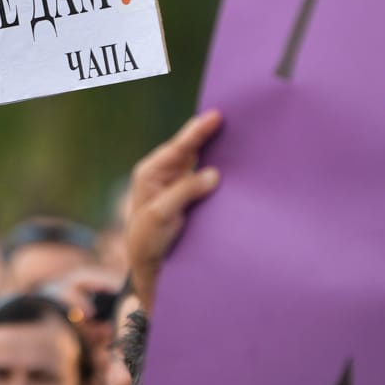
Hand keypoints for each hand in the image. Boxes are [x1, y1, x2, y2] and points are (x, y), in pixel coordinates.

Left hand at [124, 110, 222, 309]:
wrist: (151, 268)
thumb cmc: (148, 240)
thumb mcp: (161, 215)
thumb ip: (184, 192)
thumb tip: (214, 174)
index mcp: (151, 172)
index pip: (178, 147)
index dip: (197, 131)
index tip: (216, 116)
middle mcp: (164, 174)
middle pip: (190, 148)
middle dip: (208, 133)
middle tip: (231, 117)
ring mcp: (177, 185)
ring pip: (199, 161)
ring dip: (215, 149)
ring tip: (236, 133)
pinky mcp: (189, 198)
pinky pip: (205, 178)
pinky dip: (218, 168)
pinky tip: (234, 163)